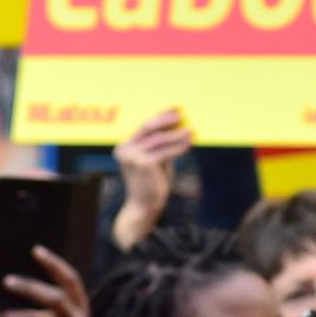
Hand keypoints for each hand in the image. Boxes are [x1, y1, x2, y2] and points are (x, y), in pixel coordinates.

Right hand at [110, 109, 191, 249]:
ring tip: (191, 131)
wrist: (143, 207)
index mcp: (124, 147)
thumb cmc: (151, 184)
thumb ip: (160, 145)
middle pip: (148, 127)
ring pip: (158, 139)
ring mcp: (131, 156)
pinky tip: (188, 144)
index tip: (174, 109)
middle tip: (182, 115)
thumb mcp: (154, 160)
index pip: (144, 126)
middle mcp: (124, 149)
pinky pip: (164, 152)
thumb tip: (177, 126)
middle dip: (166, 120)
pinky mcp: (142, 164)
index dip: (160, 116)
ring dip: (176, 134)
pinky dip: (177, 147)